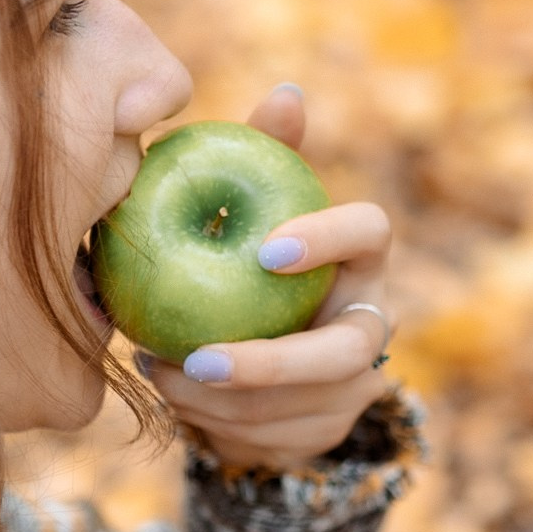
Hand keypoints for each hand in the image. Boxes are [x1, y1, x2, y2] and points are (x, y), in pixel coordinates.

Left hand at [141, 84, 392, 468]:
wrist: (256, 356)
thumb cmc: (246, 262)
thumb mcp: (251, 207)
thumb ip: (265, 155)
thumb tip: (287, 92)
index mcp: (361, 256)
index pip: (370, 231)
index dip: (326, 238)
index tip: (263, 249)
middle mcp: (373, 319)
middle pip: (345, 350)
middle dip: (274, 364)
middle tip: (200, 359)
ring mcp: (358, 383)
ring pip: (303, 406)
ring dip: (224, 400)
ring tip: (160, 371)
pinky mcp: (330, 430)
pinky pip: (275, 438)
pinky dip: (218, 424)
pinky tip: (175, 397)